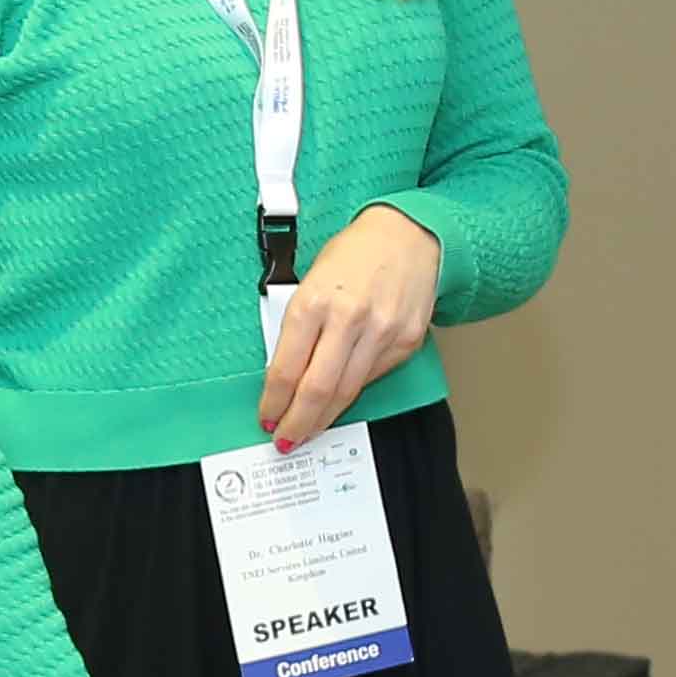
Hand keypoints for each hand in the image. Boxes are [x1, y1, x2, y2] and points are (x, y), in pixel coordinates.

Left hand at [258, 205, 442, 448]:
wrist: (408, 236)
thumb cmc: (354, 255)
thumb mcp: (310, 282)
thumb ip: (299, 327)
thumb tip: (284, 375)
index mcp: (314, 301)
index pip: (287, 368)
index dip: (274, 402)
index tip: (267, 417)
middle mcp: (349, 318)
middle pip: (317, 389)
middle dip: (297, 422)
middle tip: (286, 439)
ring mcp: (381, 332)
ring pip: (347, 392)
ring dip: (324, 418)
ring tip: (309, 430)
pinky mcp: (405, 342)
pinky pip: (372, 378)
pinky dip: (353, 394)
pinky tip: (340, 401)